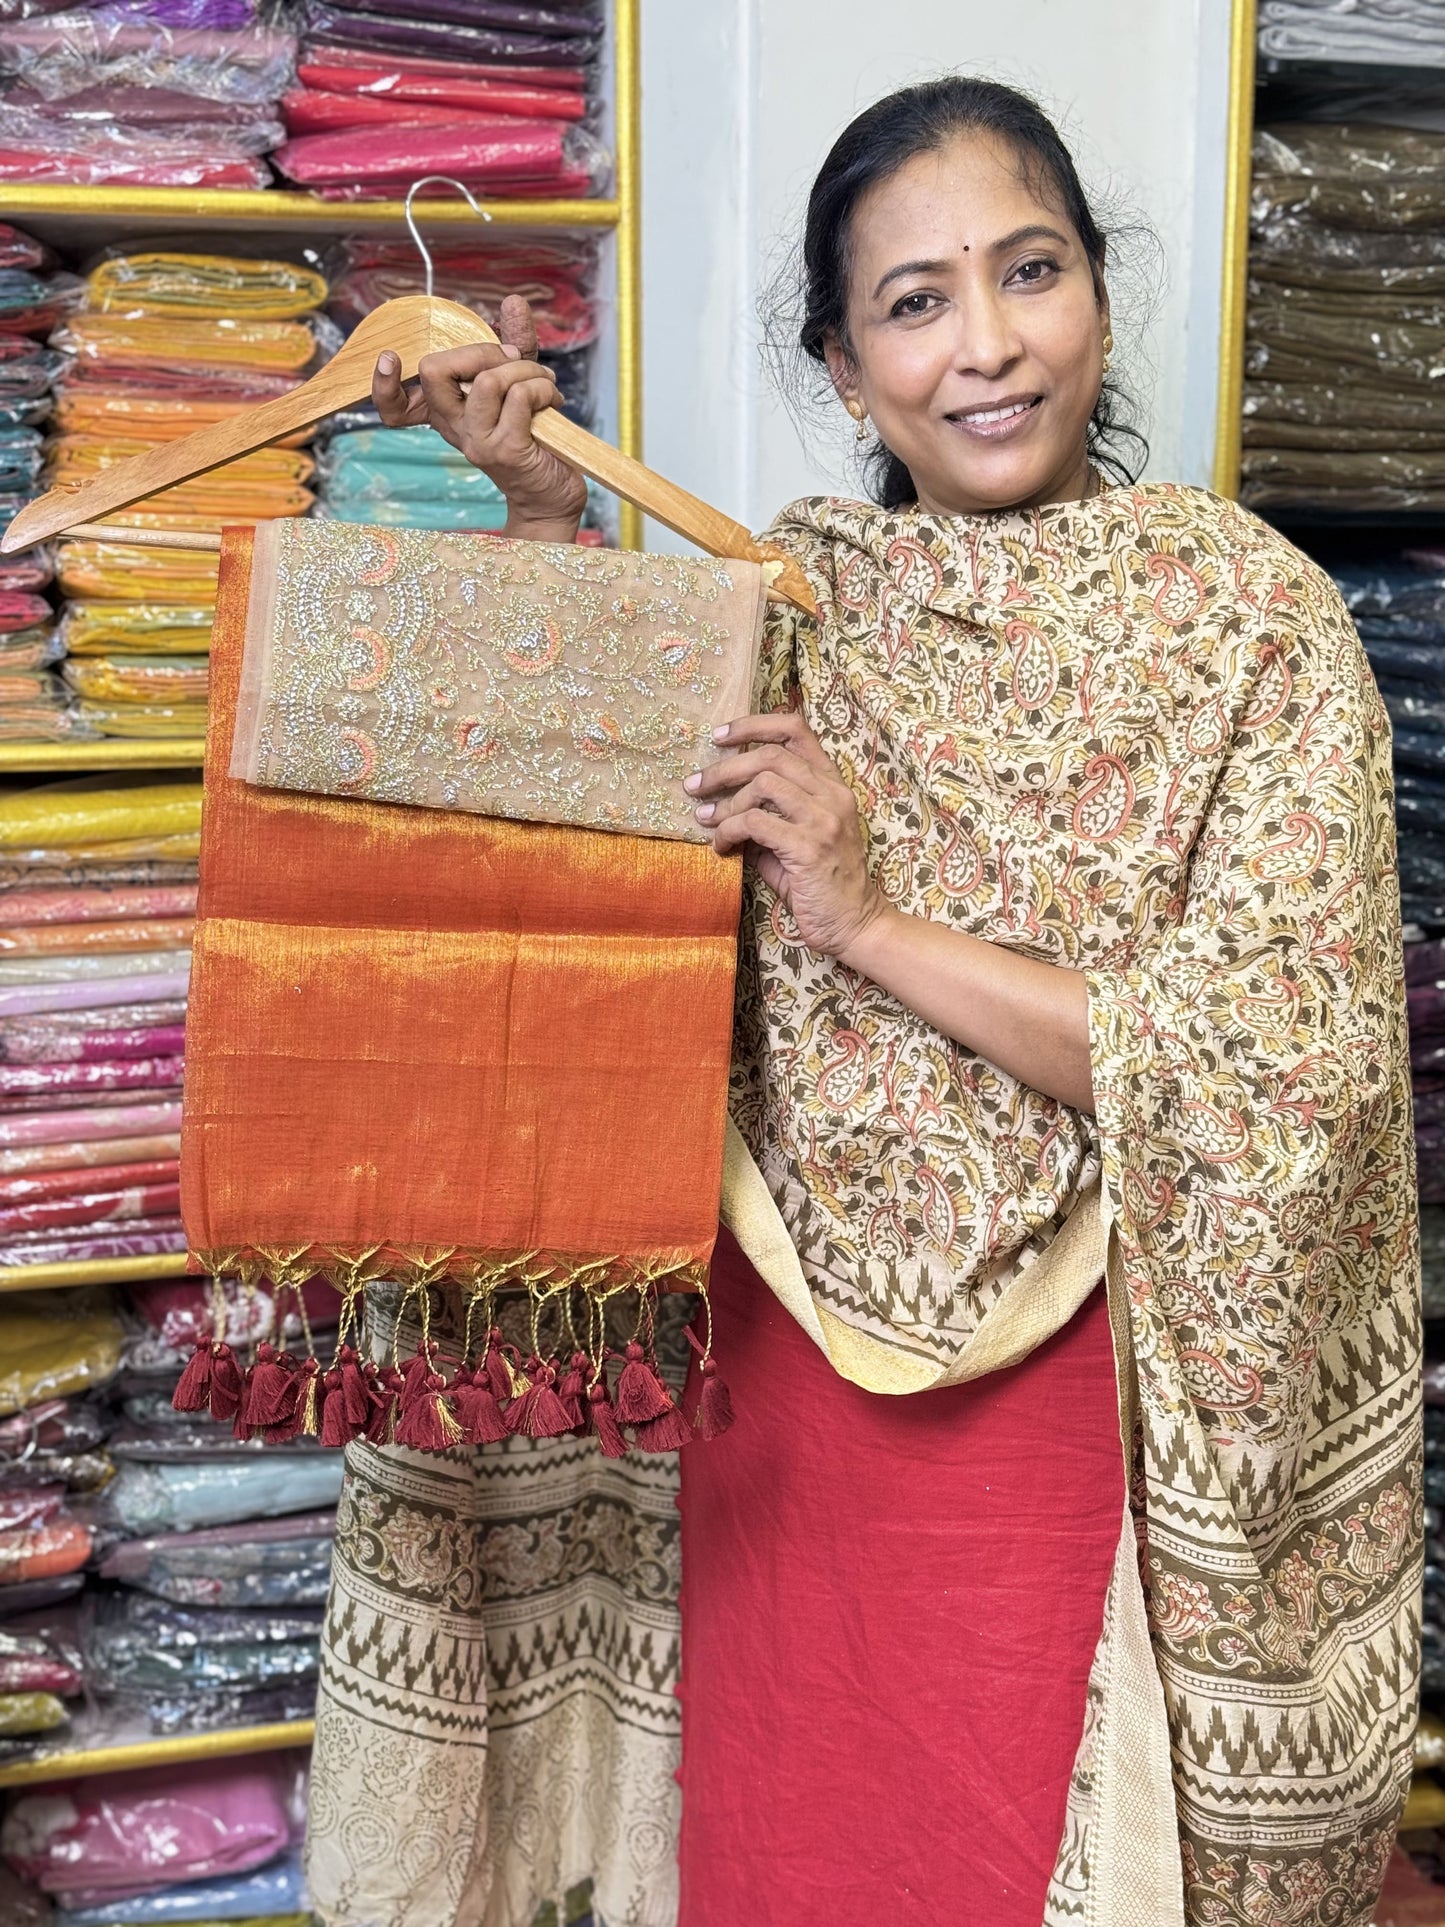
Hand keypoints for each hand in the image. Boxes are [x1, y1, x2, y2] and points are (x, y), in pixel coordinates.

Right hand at [371, 293, 587, 540]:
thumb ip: (514, 344)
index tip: (390, 358)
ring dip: (525, 371)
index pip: (395, 407)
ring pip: (488, 378)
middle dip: (482, 350)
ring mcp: (476, 441)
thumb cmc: (536, 438)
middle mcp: (454, 428)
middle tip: (516, 363)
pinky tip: (552, 402)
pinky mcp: (505, 450)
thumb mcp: (521, 384)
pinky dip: (542, 388)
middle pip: (435, 371)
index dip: (382, 385)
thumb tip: (512, 302)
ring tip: (545, 385)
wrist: (553, 493)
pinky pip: (519, 396)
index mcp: (447, 414)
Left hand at [685, 712, 885, 958]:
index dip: (754, 725)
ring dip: (725, 802)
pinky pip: (754, 823)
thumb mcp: (797, 838)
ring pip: (762, 784)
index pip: (795, 730)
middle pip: (770, 755)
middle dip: (724, 768)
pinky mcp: (808, 848)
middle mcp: (832, 795)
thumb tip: (722, 801)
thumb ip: (770, 813)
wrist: (854, 924)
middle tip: (694, 785)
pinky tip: (720, 845)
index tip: (720, 736)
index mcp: (832, 786)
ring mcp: (824, 820)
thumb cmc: (820, 884)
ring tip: (707, 820)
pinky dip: (728, 830)